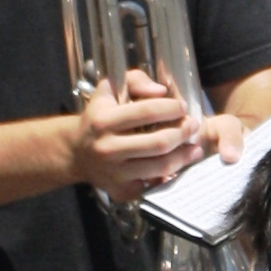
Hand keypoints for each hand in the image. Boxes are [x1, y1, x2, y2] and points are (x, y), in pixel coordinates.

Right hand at [72, 68, 205, 200]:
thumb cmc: (99, 117)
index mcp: (103, 121)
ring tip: (194, 147)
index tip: (182, 107)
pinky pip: (155, 185)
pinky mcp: (121, 191)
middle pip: (159, 143)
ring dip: (184, 156)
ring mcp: (113, 173)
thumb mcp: (109, 90)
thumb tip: (161, 91)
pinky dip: (169, 176)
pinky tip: (176, 165)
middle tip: (193, 126)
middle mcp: (107, 148)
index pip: (147, 112)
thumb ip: (136, 80)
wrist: (76, 152)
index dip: (172, 108)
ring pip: (161, 166)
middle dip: (183, 133)